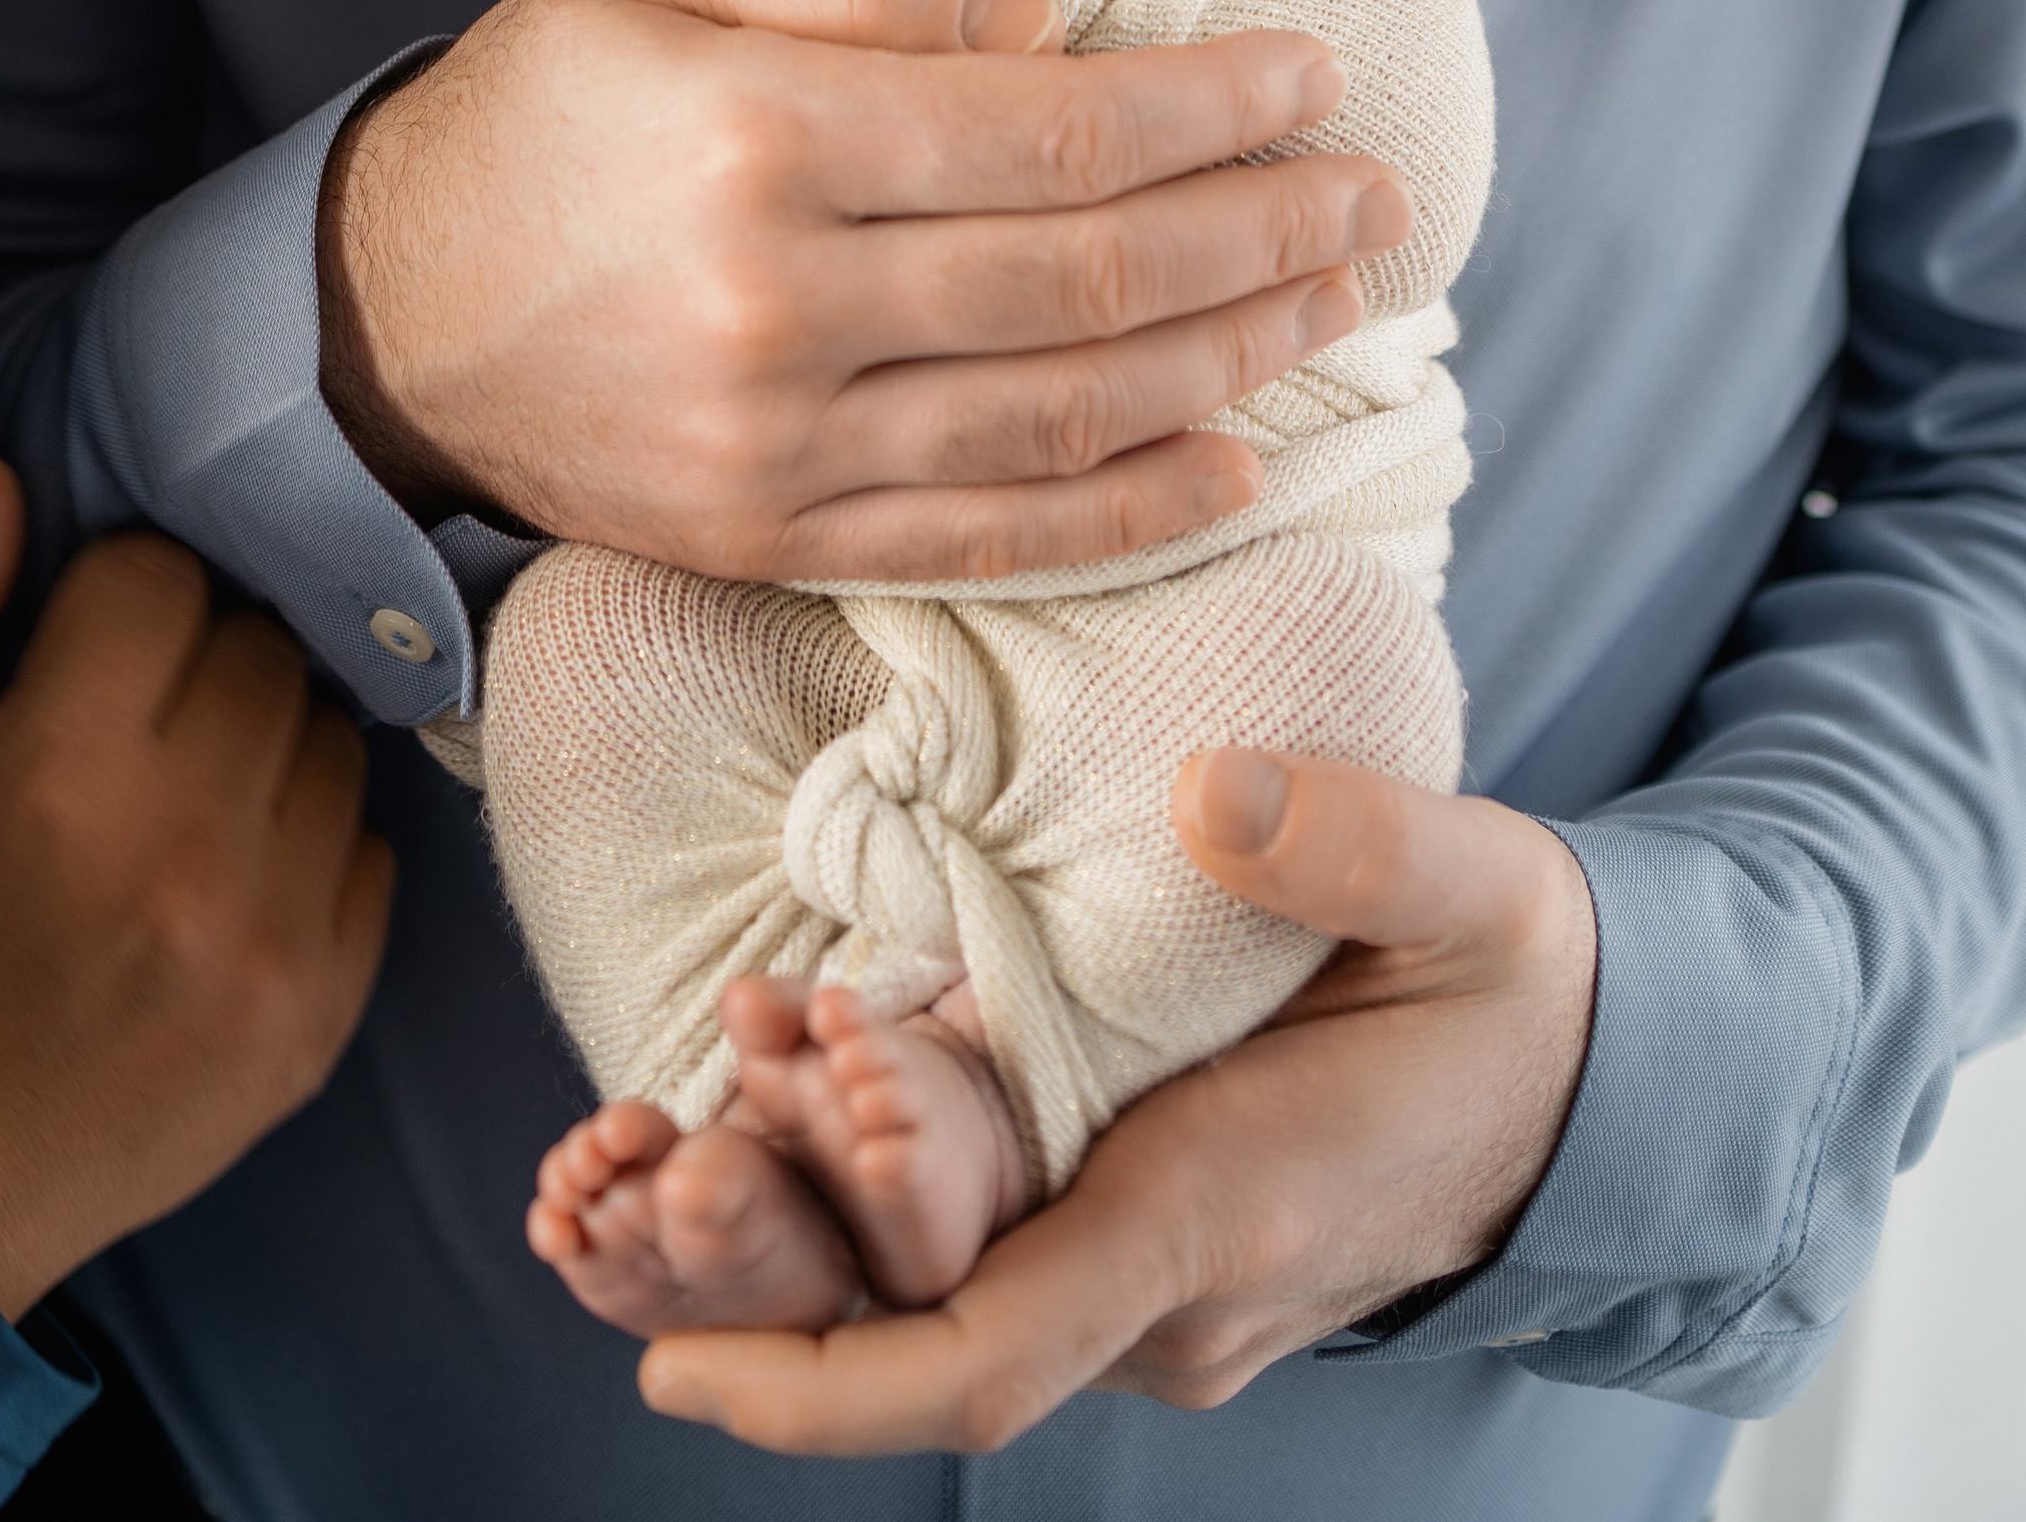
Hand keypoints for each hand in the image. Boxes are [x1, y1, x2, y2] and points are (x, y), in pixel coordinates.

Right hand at [0, 459, 394, 1320]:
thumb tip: (6, 474)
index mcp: (61, 770)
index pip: (161, 577)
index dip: (121, 593)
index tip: (92, 642)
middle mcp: (185, 845)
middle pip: (263, 645)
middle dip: (205, 655)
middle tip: (145, 714)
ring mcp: (272, 934)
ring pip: (333, 733)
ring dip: (273, 737)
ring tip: (194, 789)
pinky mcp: (328, 1010)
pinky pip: (373, 848)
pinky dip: (315, 839)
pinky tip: (235, 870)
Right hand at [319, 0, 1403, 572]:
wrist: (377, 314)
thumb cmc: (534, 111)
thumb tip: (1049, 32)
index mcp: (762, 138)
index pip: (1056, 130)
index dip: (1212, 107)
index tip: (1314, 75)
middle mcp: (783, 304)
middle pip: (1092, 277)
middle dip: (1262, 229)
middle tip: (1376, 193)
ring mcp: (781, 448)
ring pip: (1067, 413)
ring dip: (1235, 357)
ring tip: (1339, 300)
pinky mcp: (772, 540)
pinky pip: (989, 537)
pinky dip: (1129, 510)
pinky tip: (1236, 463)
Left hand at [635, 751, 1596, 1452]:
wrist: (1580, 1077)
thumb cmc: (1511, 981)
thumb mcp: (1471, 890)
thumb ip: (1351, 842)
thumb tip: (1211, 793)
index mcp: (1218, 1218)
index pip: (991, 1352)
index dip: (826, 1373)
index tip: (675, 1371)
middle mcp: (1155, 1288)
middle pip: (912, 1330)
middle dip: (745, 1284)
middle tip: (586, 1204)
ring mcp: (1133, 1276)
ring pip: (919, 1293)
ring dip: (774, 1237)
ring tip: (617, 1163)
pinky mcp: (1119, 1231)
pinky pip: (957, 1250)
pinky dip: (843, 1198)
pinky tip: (743, 1111)